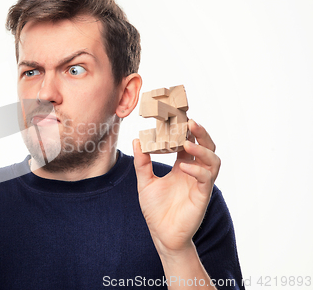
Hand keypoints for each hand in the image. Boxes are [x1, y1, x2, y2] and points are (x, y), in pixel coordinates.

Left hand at [133, 119, 220, 255]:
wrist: (162, 234)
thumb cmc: (155, 210)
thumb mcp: (145, 182)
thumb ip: (142, 162)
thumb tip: (137, 139)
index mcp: (182, 166)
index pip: (188, 142)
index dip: (186, 130)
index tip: (179, 115)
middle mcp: (194, 172)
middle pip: (206, 147)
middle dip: (201, 133)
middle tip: (190, 121)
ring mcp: (200, 183)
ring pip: (213, 160)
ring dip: (202, 149)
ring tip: (187, 142)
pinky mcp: (202, 196)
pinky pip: (206, 179)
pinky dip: (197, 170)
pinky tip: (183, 166)